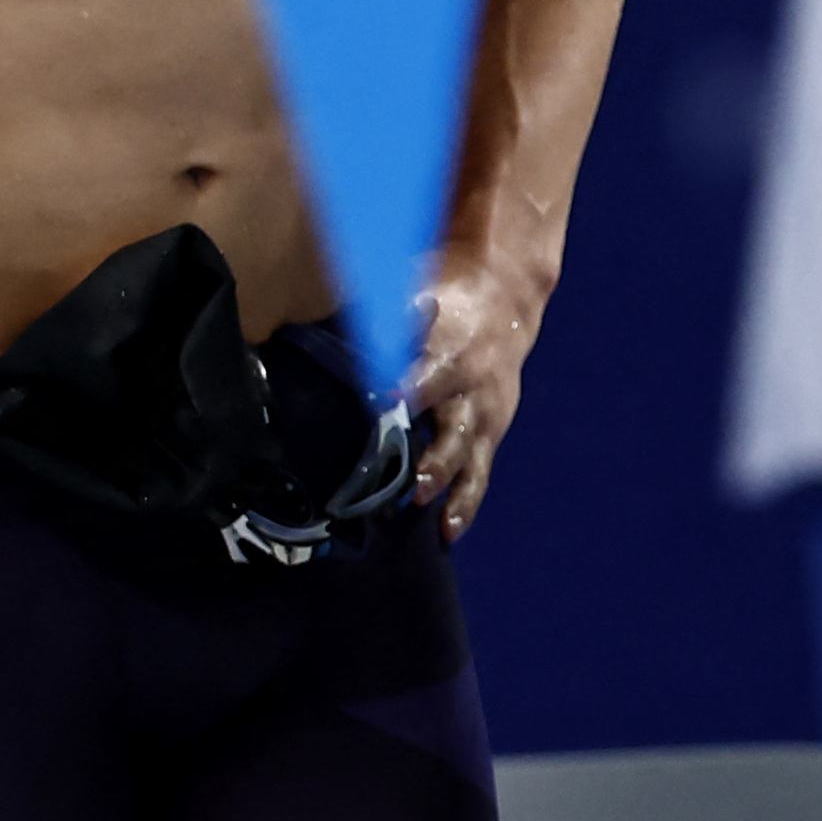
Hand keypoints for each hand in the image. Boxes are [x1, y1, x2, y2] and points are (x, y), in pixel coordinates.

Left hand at [400, 248, 548, 538]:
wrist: (504, 300)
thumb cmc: (441, 292)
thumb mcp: (413, 288)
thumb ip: (377, 314)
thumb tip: (316, 313)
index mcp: (449, 346)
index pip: (427, 370)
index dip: (408, 386)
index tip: (383, 399)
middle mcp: (469, 383)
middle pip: (452, 422)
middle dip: (434, 452)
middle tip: (412, 479)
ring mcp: (482, 411)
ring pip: (468, 453)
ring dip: (447, 481)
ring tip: (427, 508)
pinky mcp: (490, 433)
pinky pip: (479, 472)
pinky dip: (465, 503)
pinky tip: (447, 531)